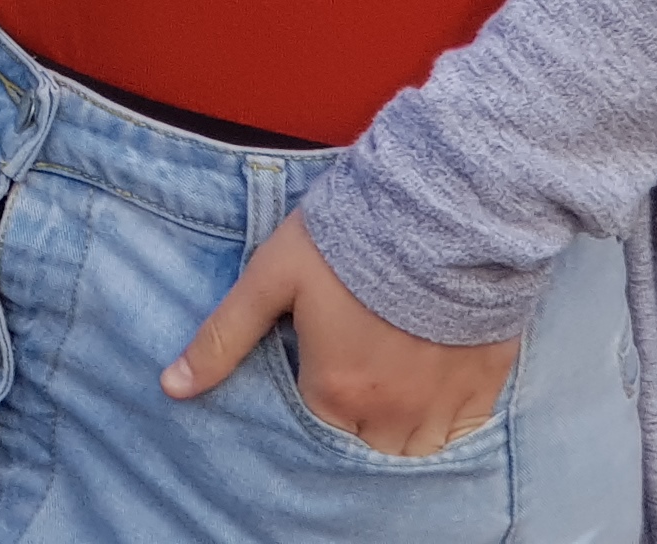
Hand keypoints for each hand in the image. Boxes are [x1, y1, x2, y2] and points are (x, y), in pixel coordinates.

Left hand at [159, 208, 516, 456]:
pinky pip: (461, 431)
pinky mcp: (484, 386)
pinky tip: (433, 379)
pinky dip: (446, 419)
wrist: (443, 209)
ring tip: (392, 375)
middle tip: (357, 363)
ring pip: (414, 448)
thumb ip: (223, 337)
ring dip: (399, 425)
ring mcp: (442, 405)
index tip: (322, 361)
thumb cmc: (351, 238)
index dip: (317, 391)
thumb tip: (172, 386)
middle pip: (365, 444)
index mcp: (336, 393)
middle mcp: (390, 413)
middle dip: (355, 416)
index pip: (316, 426)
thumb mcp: (272, 277)